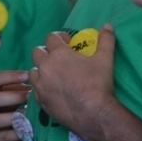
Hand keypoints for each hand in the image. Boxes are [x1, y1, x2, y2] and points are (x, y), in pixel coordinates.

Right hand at [0, 70, 29, 140]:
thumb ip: (18, 88)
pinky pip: (0, 137)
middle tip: (30, 97)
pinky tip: (25, 130)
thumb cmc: (7, 106)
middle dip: (13, 98)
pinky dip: (14, 134)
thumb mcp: (10, 94)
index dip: (10, 76)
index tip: (27, 76)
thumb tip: (36, 80)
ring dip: (12, 118)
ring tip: (28, 115)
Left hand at [29, 24, 115, 140]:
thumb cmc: (98, 84)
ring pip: (33, 71)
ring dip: (41, 70)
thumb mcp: (105, 59)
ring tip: (54, 75)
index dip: (59, 38)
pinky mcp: (40, 100)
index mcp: (58, 54)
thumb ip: (106, 40)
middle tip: (59, 59)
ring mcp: (40, 84)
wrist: (93, 114)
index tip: (68, 43)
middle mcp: (45, 67)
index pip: (51, 37)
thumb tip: (108, 25)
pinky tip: (53, 90)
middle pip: (37, 52)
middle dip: (47, 52)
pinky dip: (42, 87)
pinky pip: (35, 89)